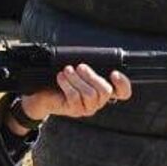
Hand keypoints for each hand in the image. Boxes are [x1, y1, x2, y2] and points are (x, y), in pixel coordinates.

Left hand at [13, 66, 131, 127]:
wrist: (43, 94)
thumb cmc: (63, 80)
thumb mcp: (77, 71)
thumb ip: (88, 66)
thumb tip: (91, 55)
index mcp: (103, 90)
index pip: (123, 93)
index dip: (123, 84)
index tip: (114, 73)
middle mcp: (98, 101)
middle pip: (105, 91)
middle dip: (92, 76)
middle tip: (80, 67)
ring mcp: (87, 108)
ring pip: (90, 94)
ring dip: (77, 80)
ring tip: (67, 70)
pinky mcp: (74, 110)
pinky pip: (75, 97)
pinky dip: (67, 84)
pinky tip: (61, 77)